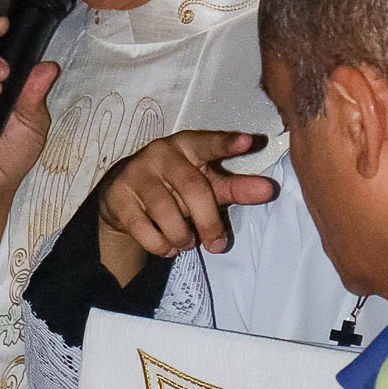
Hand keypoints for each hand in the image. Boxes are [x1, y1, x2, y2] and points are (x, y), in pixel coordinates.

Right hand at [96, 130, 276, 283]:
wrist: (124, 196)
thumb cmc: (175, 187)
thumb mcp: (207, 185)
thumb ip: (236, 187)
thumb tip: (269, 190)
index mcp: (187, 145)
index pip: (208, 143)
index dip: (226, 143)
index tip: (248, 141)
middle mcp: (161, 154)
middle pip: (192, 188)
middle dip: (208, 222)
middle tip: (218, 245)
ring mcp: (137, 174)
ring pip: (165, 211)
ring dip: (182, 236)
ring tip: (188, 243)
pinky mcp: (118, 197)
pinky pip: (143, 228)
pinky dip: (160, 245)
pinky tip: (168, 247)